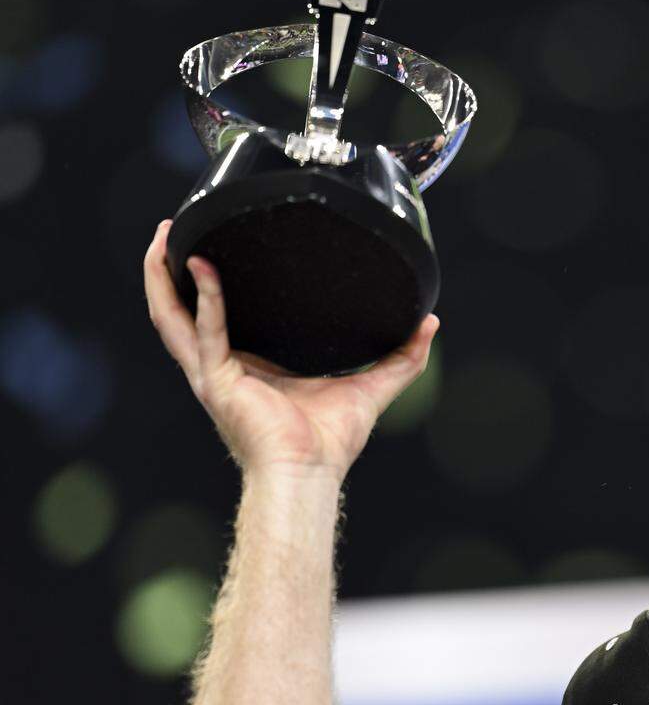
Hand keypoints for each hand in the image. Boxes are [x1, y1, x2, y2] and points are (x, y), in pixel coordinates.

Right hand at [143, 219, 437, 480]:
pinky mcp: (218, 381)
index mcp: (248, 366)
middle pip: (179, 312)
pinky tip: (203, 266)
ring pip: (172, 318)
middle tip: (169, 229)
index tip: (212, 245)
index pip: (216, 318)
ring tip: (163, 236)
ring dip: (161, 278)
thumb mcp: (371, 387)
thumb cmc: (328, 445)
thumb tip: (430, 323)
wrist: (310, 474)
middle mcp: (222, 367)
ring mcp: (213, 374)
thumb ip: (401, 357)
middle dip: (167, 271)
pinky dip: (205, 298)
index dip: (206, 284)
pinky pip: (207, 332)